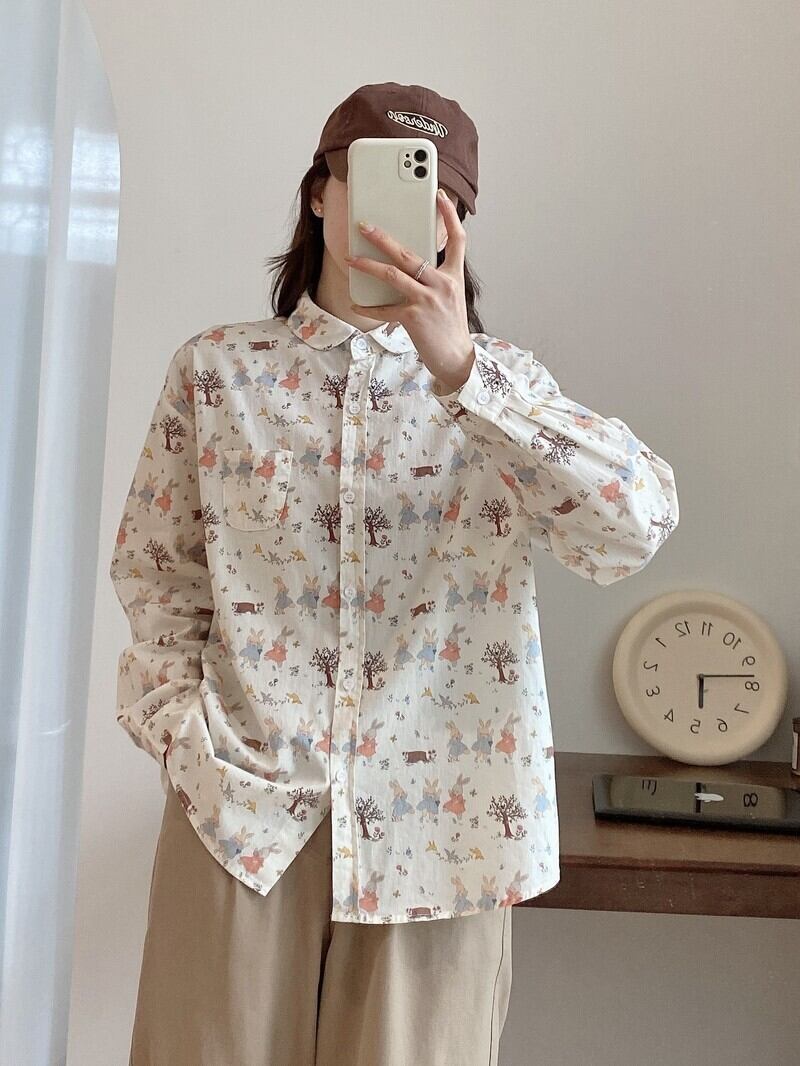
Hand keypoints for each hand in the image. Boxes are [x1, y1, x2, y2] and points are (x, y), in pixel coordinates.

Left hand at [343, 189, 475, 389]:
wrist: (456, 358)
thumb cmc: (449, 328)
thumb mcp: (449, 298)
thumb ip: (434, 279)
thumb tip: (407, 265)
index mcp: (453, 276)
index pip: (457, 239)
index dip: (449, 215)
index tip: (439, 196)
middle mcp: (442, 284)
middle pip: (409, 253)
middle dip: (383, 237)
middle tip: (364, 226)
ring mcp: (427, 300)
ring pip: (392, 274)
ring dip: (367, 265)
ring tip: (351, 258)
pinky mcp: (413, 317)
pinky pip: (385, 308)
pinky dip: (368, 307)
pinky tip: (356, 303)